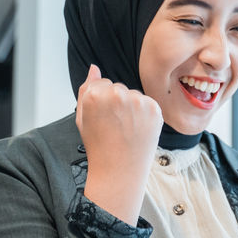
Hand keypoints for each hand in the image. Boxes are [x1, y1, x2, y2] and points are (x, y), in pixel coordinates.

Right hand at [76, 64, 162, 223]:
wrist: (120, 170)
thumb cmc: (99, 145)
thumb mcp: (82, 117)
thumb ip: (86, 89)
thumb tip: (94, 68)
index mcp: (96, 94)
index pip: (101, 83)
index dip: (101, 101)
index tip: (102, 117)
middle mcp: (118, 94)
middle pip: (118, 88)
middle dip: (117, 102)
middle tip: (115, 125)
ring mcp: (138, 101)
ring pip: (134, 94)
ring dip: (132, 107)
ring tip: (126, 129)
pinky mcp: (154, 108)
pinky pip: (147, 103)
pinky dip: (144, 113)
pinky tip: (138, 129)